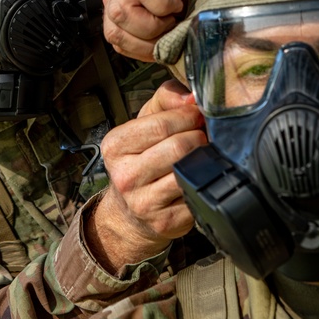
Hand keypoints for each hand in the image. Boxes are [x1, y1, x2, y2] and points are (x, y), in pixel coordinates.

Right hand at [85, 80, 207, 272]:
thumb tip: (191, 97)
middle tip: (201, 137)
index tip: (196, 116)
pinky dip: (203, 183)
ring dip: (204, 159)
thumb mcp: (145, 122)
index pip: (161, 124)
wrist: (131, 211)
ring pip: (189, 171)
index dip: (187, 117)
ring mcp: (144, 203)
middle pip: (179, 147)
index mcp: (115, 146)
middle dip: (198, 137)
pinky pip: (197, 194)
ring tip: (201, 155)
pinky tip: (196, 179)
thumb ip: (166, 99)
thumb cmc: (142, 157)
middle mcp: (124, 176)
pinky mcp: (165, 222)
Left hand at [103, 0, 220, 60]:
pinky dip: (163, 6)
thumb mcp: (169, 5)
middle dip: (144, 42)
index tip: (163, 43)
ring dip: (152, 25)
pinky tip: (177, 1)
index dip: (138, 49)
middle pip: (112, 30)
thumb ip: (156, 26)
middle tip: (170, 30)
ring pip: (122, 14)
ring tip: (173, 14)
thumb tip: (158, 56)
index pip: (112, 35)